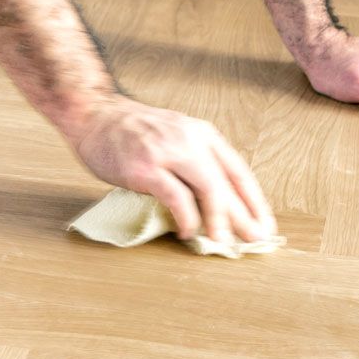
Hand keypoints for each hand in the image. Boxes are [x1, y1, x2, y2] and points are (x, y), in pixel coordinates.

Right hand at [67, 95, 274, 247]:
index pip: (238, 170)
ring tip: (224, 243)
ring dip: (220, 220)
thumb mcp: (174, 137)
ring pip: (208, 189)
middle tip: (256, 240)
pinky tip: (189, 232)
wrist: (94, 115)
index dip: (254, 200)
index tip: (265, 224)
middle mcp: (189, 139)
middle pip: (226, 182)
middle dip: (244, 216)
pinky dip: (187, 219)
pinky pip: (176, 198)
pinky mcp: (145, 168)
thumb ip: (196, 162)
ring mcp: (167, 152)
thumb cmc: (133, 133)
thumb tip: (221, 205)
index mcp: (201, 133)